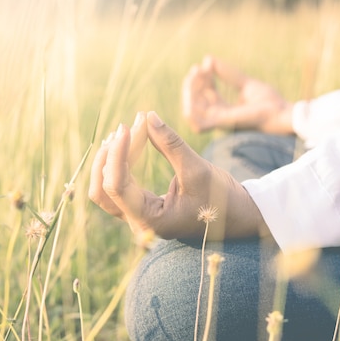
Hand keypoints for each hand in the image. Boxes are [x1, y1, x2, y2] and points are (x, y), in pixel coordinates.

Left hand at [89, 111, 269, 240]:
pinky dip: (120, 164)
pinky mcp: (141, 208)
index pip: (116, 187)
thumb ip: (171, 144)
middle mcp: (139, 224)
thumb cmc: (221, 199)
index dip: (116, 154)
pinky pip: (119, 186)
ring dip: (110, 160)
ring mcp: (137, 217)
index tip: (127, 127)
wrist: (236, 217)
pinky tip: (128, 142)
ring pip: (106, 189)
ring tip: (125, 131)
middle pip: (103, 189)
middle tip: (127, 126)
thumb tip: (148, 116)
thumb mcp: (198, 169)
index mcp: (151, 221)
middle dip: (110, 156)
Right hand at [182, 56, 292, 134]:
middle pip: (195, 102)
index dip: (200, 79)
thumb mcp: (246, 83)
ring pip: (191, 110)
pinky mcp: (222, 124)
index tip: (203, 65)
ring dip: (189, 92)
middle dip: (192, 84)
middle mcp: (219, 117)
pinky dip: (190, 110)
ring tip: (195, 74)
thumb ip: (228, 74)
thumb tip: (208, 59)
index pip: (204, 94)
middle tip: (197, 68)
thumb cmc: (269, 101)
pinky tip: (191, 89)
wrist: (282, 112)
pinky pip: (198, 123)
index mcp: (224, 109)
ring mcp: (219, 121)